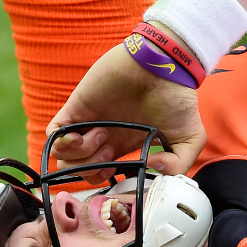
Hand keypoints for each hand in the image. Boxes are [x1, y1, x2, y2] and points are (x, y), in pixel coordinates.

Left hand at [46, 39, 205, 181]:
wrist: (163, 66)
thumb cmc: (177, 97)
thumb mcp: (191, 138)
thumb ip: (179, 165)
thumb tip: (151, 168)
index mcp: (126, 145)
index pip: (102, 173)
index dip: (106, 179)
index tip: (119, 170)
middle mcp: (105, 137)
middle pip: (79, 169)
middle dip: (90, 171)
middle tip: (108, 156)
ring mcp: (89, 122)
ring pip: (65, 157)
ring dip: (81, 157)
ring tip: (101, 137)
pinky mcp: (76, 108)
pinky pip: (55, 134)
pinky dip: (63, 143)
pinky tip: (80, 136)